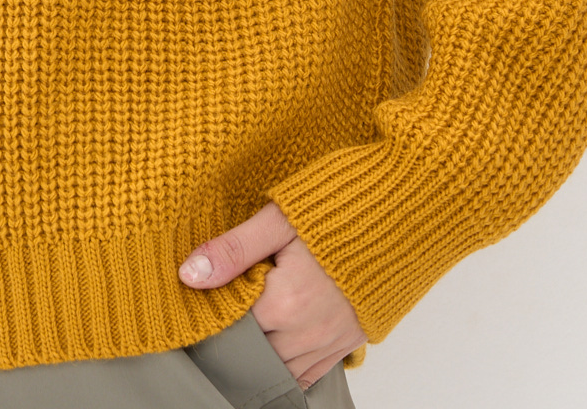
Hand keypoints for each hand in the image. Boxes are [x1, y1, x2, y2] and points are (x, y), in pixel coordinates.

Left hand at [178, 200, 365, 389]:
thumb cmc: (339, 211)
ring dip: (263, 348)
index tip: (210, 290)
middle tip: (234, 299)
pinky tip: (280, 338)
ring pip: (278, 368)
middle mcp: (306, 334)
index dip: (217, 307)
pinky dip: (288, 362)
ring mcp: (328, 344)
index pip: (230, 324)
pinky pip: (307, 374)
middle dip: (238, 330)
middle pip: (253, 350)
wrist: (397, 218)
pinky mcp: (346, 346)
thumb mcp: (278, 220)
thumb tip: (189, 274)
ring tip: (256, 315)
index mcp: (284, 302)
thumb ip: (233, 249)